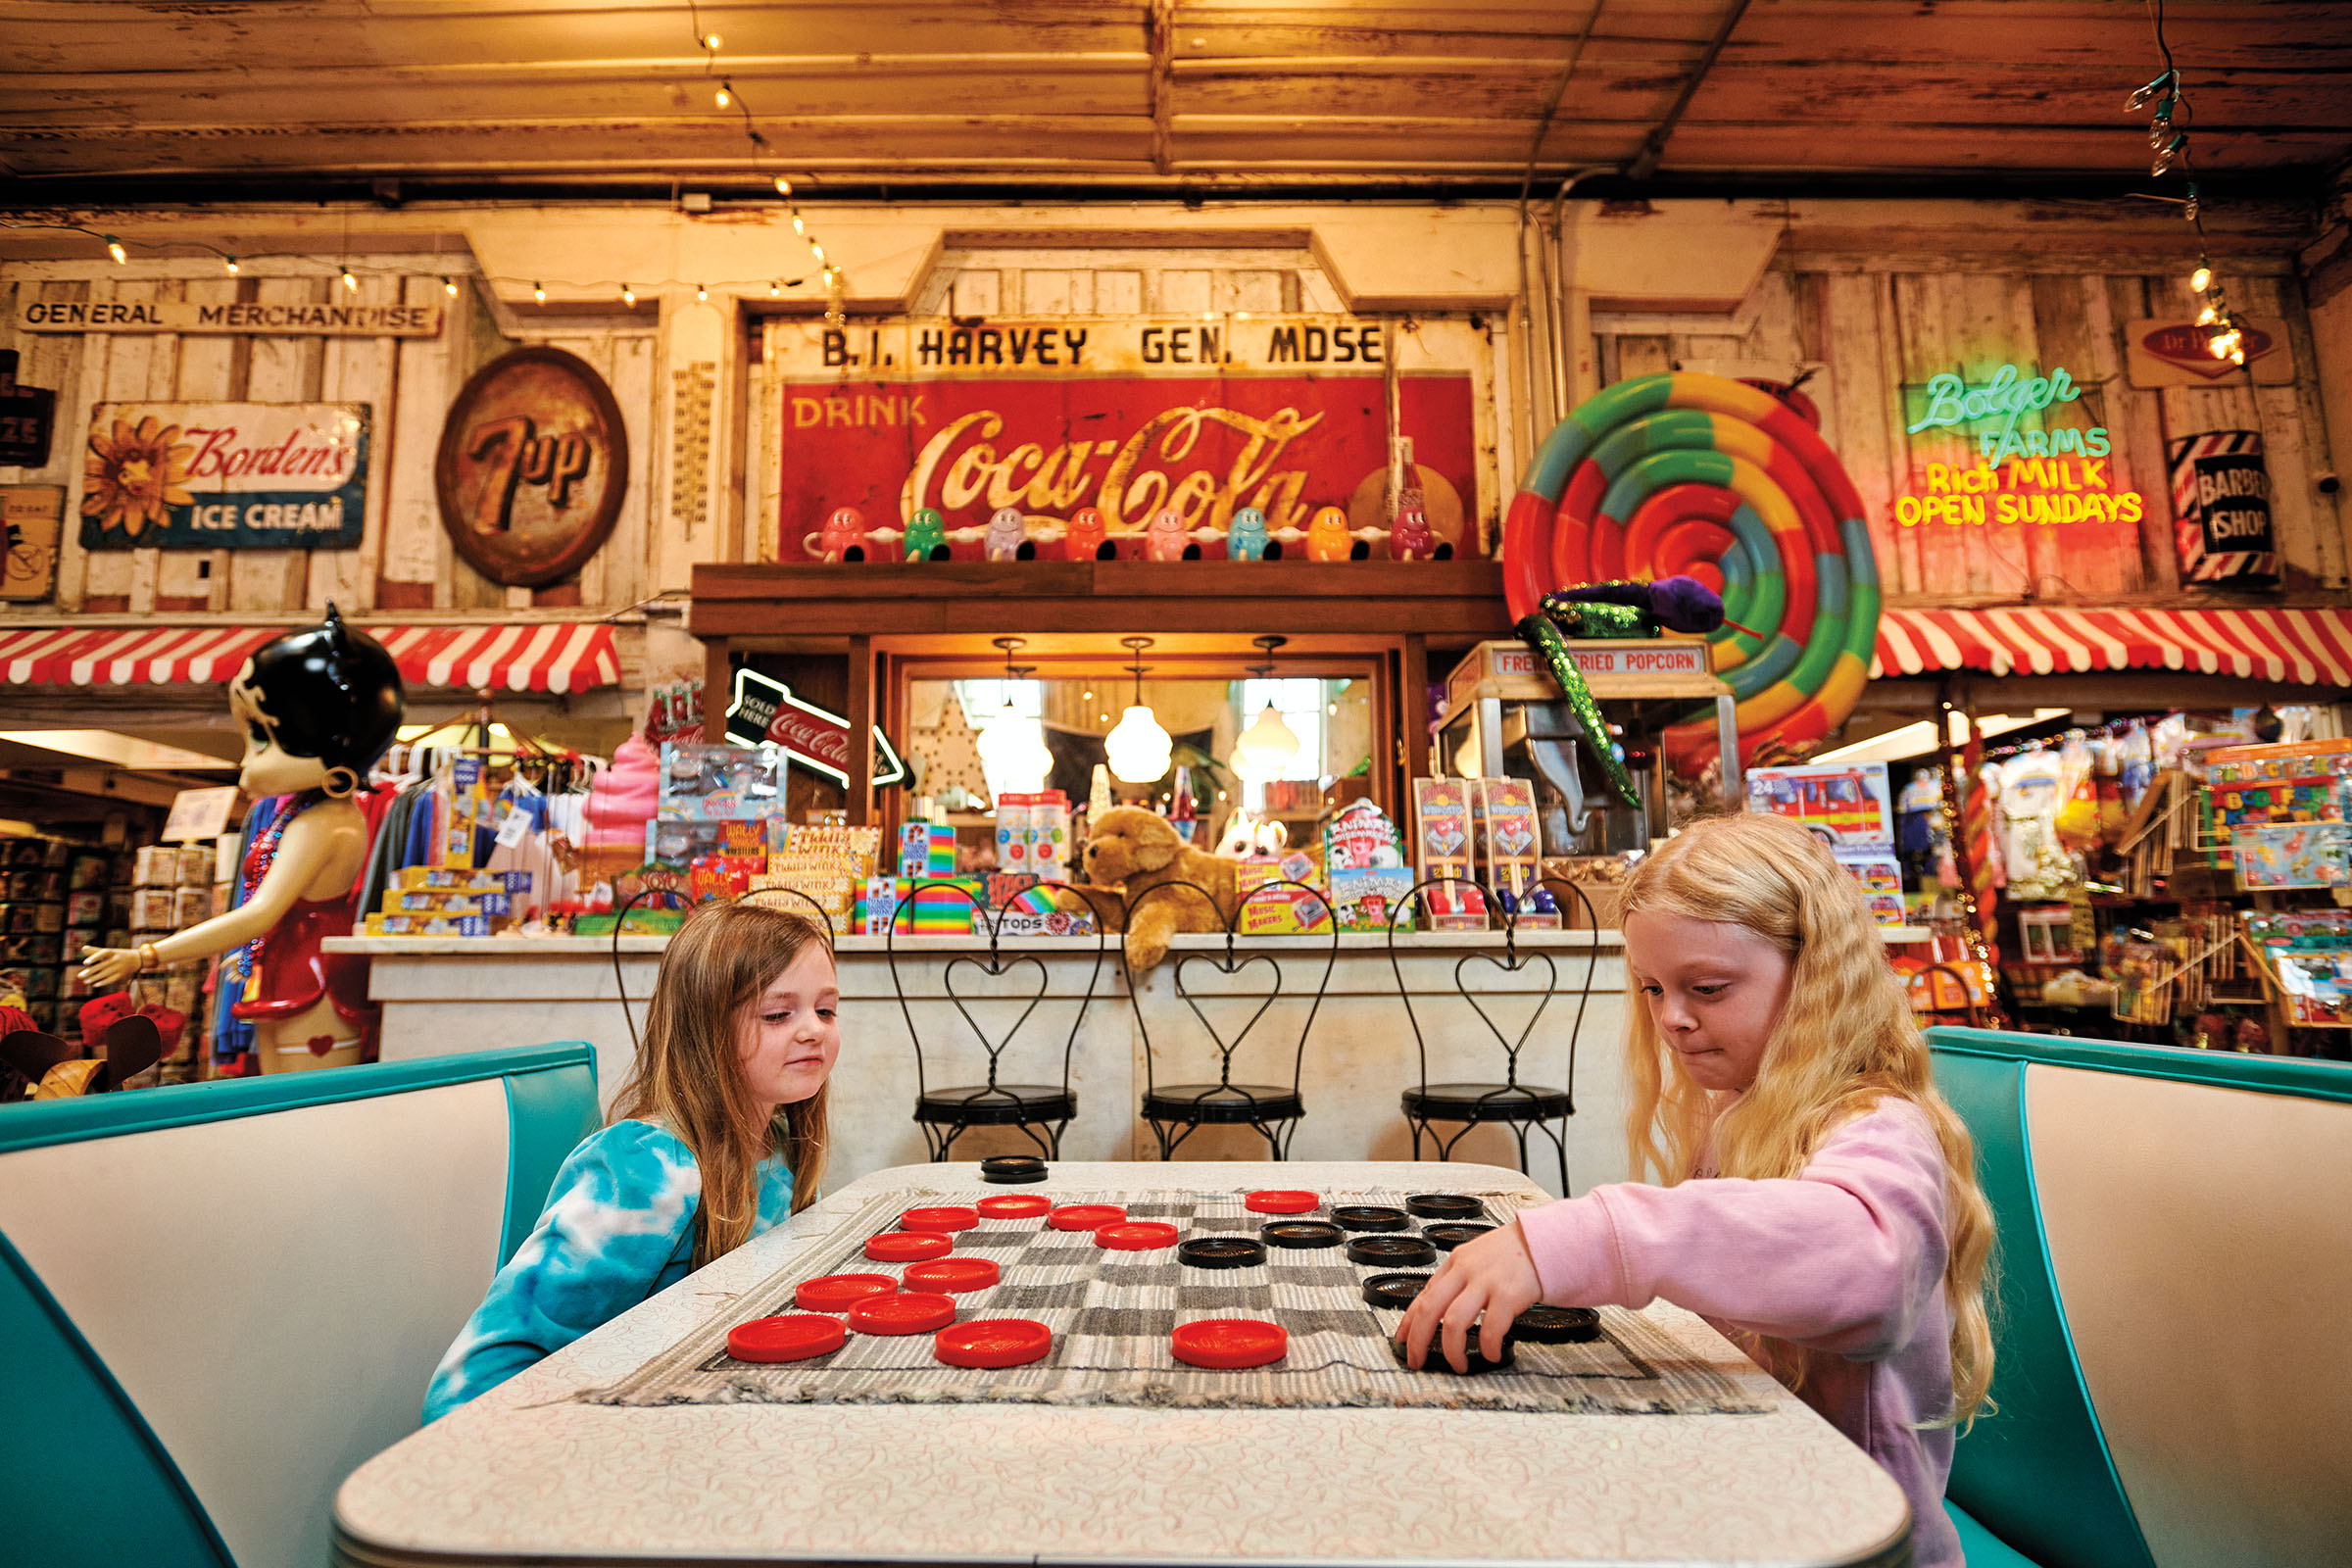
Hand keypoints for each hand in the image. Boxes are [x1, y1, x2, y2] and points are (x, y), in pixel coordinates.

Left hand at [80, 946, 141, 987]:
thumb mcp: (108, 951)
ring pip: (105, 974)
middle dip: (90, 972)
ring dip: (94, 978)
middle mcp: (115, 959)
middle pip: (101, 966)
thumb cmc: (117, 955)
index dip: (93, 958)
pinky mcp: (121, 975)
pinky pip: (111, 979)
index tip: (85, 963)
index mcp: (111, 952)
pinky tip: (95, 984)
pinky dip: (102, 982)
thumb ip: (95, 951)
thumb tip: (83, 948)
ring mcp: (119, 967)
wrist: (136, 959)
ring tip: (85, 982)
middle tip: (80, 976)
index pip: (102, 954)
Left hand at [1396, 1217, 1545, 1371]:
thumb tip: (1439, 1306)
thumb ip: (1458, 1278)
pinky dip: (1487, 1347)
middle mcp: (1466, 1271)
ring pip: (1454, 1323)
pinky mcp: (1508, 1295)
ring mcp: (1486, 1283)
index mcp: (1456, 1263)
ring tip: (1459, 1364)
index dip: (1408, 1322)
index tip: (1403, 1340)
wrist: (1545, 1239)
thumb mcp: (1477, 1257)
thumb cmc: (1514, 1251)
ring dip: (1452, 1350)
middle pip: (1430, 1310)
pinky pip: (1490, 1329)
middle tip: (1418, 1360)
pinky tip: (1492, 1354)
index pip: (1423, 1295)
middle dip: (1419, 1341)